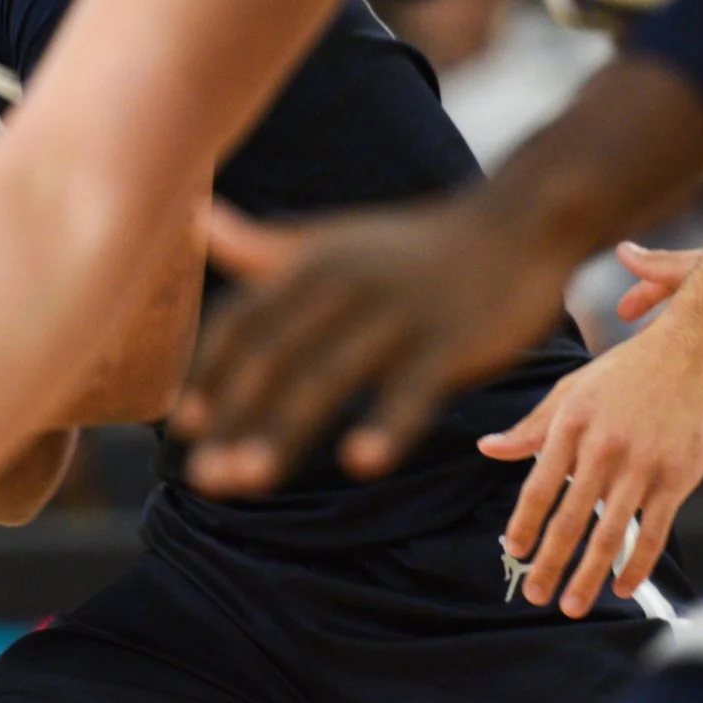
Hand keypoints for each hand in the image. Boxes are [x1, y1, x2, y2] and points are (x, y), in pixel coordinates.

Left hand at [176, 199, 574, 493]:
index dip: (210, 373)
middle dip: (235, 415)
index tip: (183, 427)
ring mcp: (400, 313)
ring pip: (330, 376)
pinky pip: (413, 389)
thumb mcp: (335, 242)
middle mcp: (346, 284)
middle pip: (276, 355)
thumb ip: (263, 248)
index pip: (244, 321)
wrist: (520, 223)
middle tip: (204, 478)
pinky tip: (360, 464)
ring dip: (284, 430)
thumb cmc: (416, 247)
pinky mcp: (452, 340)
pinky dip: (386, 425)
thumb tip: (195, 221)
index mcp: (313, 264)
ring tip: (248, 481)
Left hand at [478, 309, 702, 614]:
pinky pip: (653, 533)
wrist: (692, 353)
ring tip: (571, 605)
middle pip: (569, 520)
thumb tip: (487, 449)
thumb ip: (531, 427)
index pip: (539, 487)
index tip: (515, 551)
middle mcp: (604, 449)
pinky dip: (637, 566)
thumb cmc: (626, 372)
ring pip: (609, 535)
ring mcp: (642, 467)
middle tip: (535, 595)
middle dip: (549, 564)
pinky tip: (622, 587)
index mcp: (572, 425)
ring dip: (588, 576)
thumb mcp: (572, 390)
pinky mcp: (675, 479)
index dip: (524, 524)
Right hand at [614, 244, 702, 394]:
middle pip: (682, 335)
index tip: (622, 312)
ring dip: (683, 380)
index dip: (643, 299)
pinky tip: (691, 419)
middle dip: (657, 346)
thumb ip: (660, 267)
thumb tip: (622, 252)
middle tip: (628, 361)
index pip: (664, 291)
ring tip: (652, 399)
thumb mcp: (697, 270)